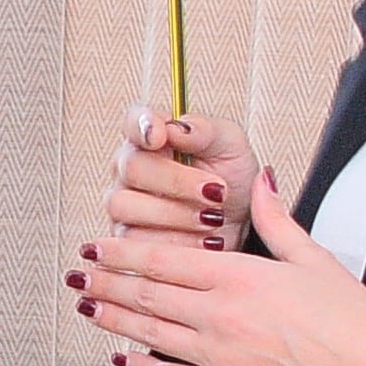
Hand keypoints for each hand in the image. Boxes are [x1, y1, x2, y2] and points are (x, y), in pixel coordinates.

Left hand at [73, 164, 365, 365]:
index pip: (164, 259)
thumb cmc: (353, 323)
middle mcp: (221, 316)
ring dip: (113, 320)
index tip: (99, 248)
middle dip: (107, 283)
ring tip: (89, 309)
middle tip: (81, 276)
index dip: (123, 253)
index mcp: (240, 278)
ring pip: (149, 334)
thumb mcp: (314, 258)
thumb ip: (277, 219)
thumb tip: (263, 182)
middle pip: (147, 296)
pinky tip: (125, 358)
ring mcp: (219, 357)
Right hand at [106, 105, 262, 253]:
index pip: (133, 122)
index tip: (159, 135)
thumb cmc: (232, 179)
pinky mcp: (125, 241)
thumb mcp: (231, 146)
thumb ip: (204, 130)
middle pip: (131, 168)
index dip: (142, 126)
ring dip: (176, 214)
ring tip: (213, 219)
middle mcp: (129, 169)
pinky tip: (202, 241)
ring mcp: (123, 205)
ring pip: (125, 206)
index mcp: (151, 137)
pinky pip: (134, 243)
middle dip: (177, 181)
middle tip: (216, 191)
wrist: (242, 226)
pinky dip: (175, 242)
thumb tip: (177, 128)